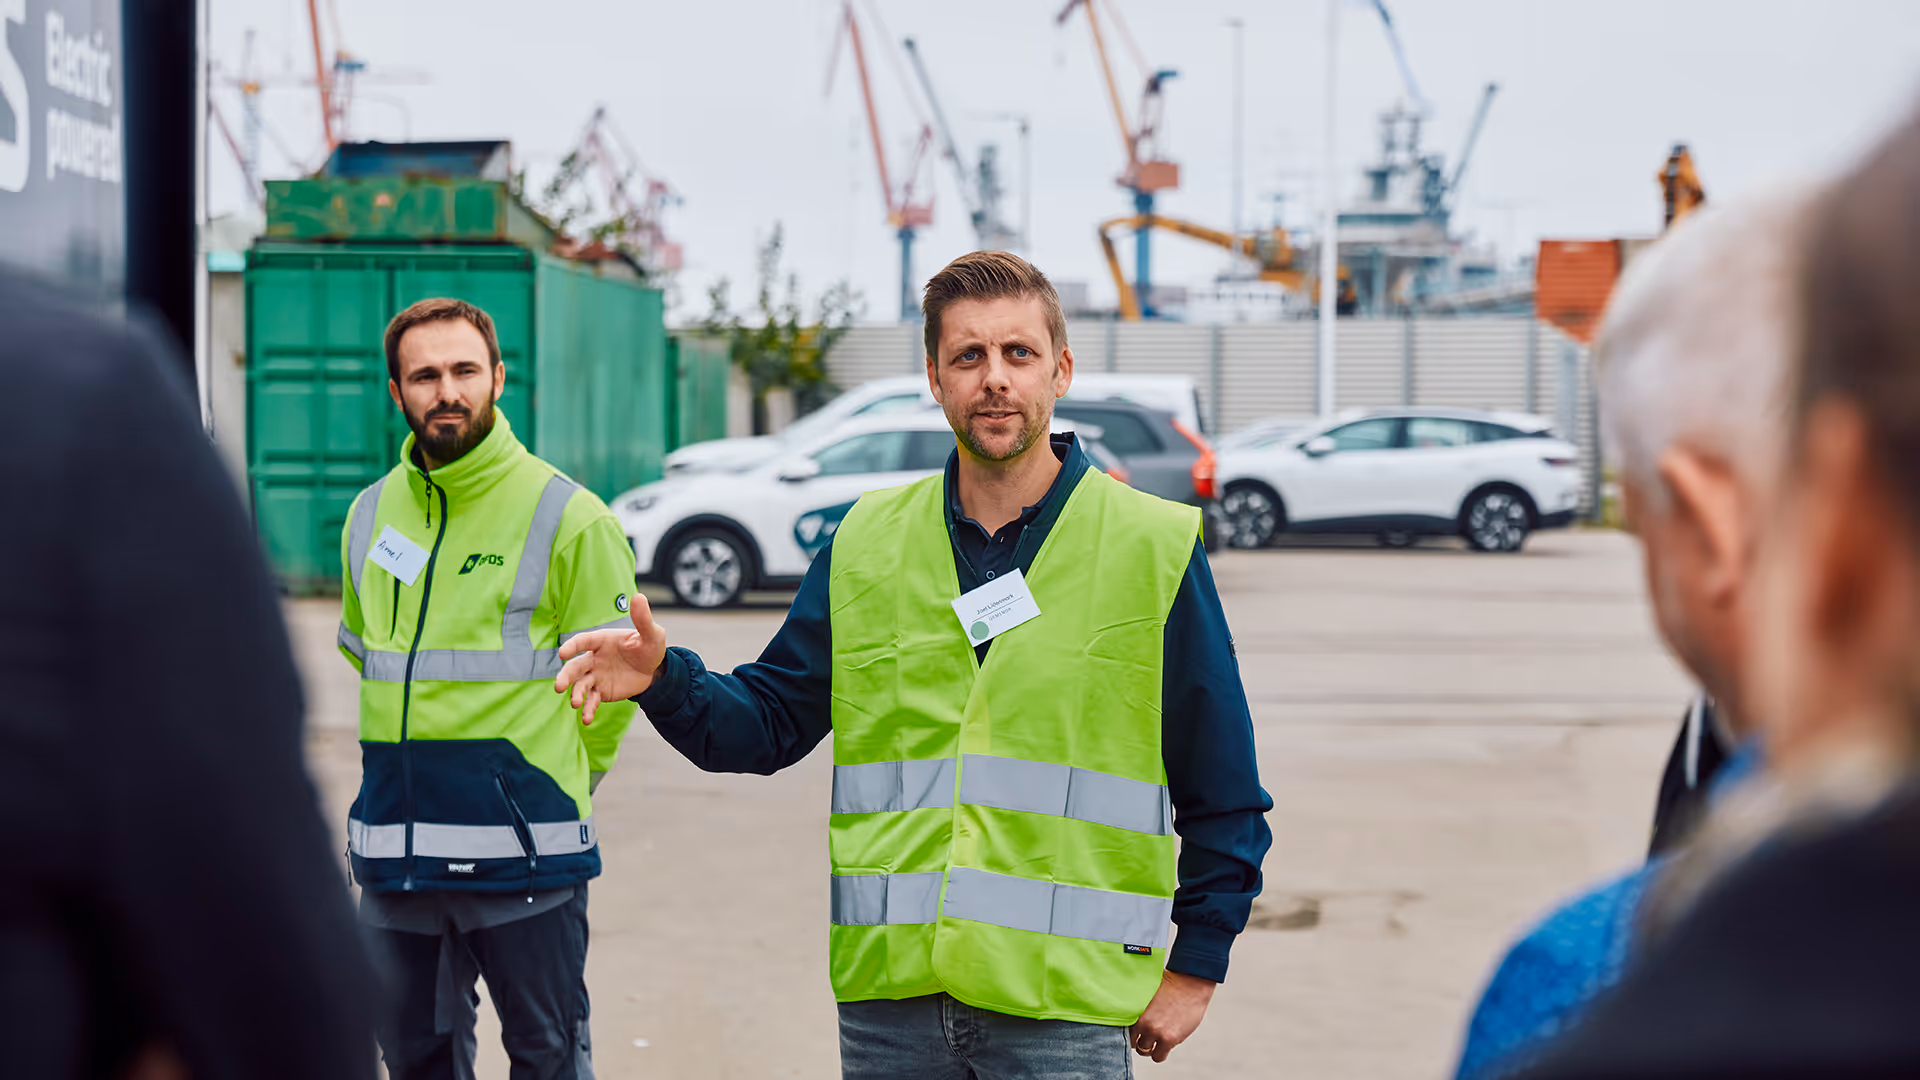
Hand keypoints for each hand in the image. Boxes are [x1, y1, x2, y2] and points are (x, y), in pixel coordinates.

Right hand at [554, 595, 668, 724]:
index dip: (572, 646)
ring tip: (574, 704)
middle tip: (558, 687)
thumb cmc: (649, 647)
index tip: (562, 653)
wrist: (654, 671)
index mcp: (602, 641)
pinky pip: (592, 700)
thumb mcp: (651, 634)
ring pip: (580, 685)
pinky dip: (588, 710)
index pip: (583, 641)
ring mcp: (596, 676)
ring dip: (575, 694)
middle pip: (575, 667)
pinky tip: (587, 720)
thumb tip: (638, 596)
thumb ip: (643, 619)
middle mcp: (594, 658)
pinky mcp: (602, 691)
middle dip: (566, 676)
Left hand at [1129, 970, 1214, 1062]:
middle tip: (1146, 1035)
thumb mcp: (1146, 991)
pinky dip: (1160, 1054)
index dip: (1128, 1029)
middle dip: (1137, 1039)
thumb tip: (1127, 1013)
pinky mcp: (1169, 1039)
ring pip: (1143, 1050)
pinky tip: (1164, 1046)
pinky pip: (1158, 1056)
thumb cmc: (1170, 985)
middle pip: (1130, 1041)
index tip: (1134, 1030)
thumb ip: (1136, 1004)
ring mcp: (1155, 1031)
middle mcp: (1142, 1022)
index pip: (1121, 1028)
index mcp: (1134, 1009)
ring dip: (1149, 1047)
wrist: (1191, 984)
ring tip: (1156, 1040)